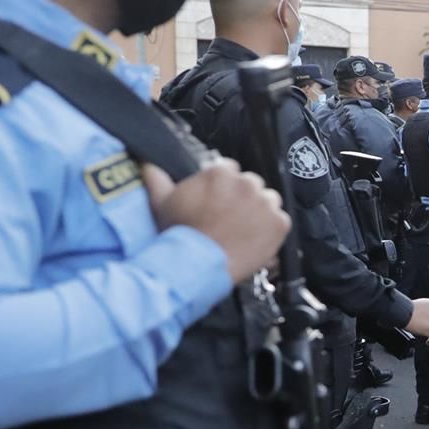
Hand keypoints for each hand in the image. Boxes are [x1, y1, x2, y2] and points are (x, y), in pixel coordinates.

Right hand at [142, 160, 287, 284]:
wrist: (198, 264)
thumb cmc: (180, 234)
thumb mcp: (162, 203)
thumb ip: (157, 179)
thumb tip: (148, 164)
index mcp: (220, 172)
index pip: (229, 170)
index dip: (223, 188)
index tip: (218, 202)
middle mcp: (247, 183)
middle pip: (250, 185)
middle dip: (242, 199)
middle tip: (230, 218)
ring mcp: (265, 203)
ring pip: (268, 201)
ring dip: (259, 212)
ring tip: (243, 230)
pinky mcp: (279, 223)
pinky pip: (280, 221)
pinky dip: (271, 230)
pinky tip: (255, 240)